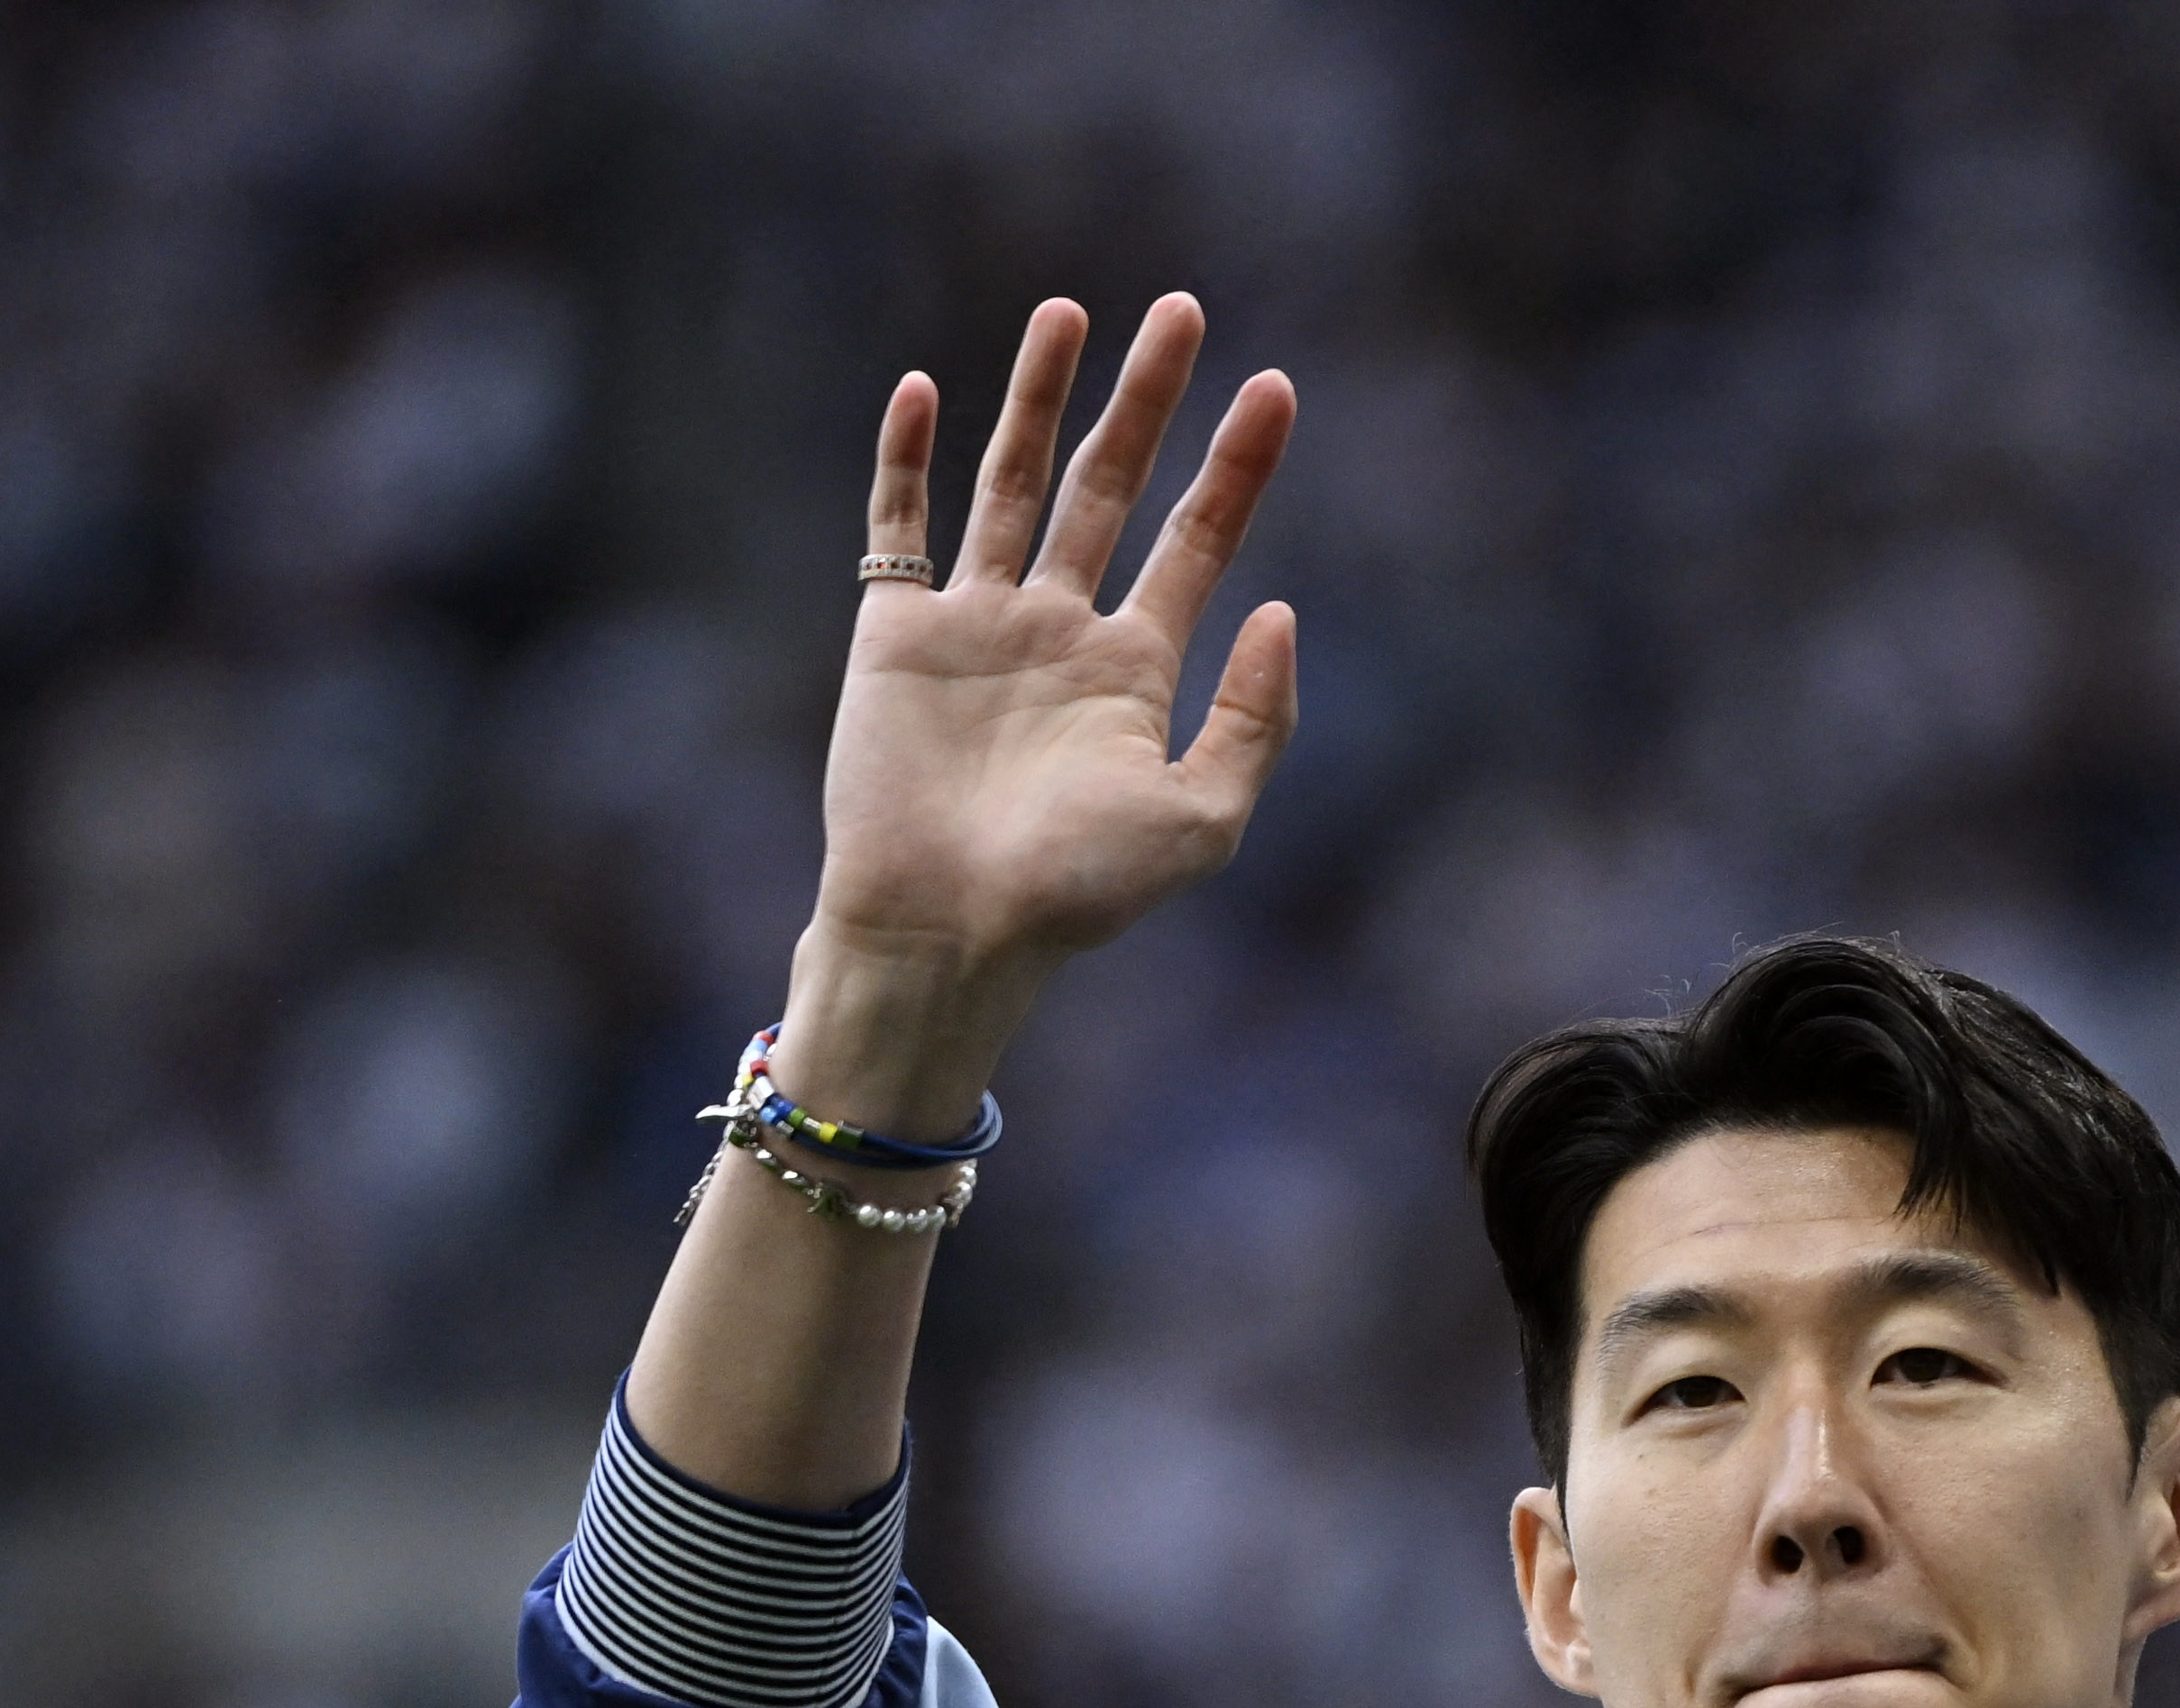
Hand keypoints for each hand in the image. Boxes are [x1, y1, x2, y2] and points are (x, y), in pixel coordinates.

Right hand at [796, 294, 1298, 1061]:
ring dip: (1039, 397)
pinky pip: (899, 527)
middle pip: (1110, 486)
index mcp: (1137, 671)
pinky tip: (928, 388)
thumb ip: (1254, 721)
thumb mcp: (1202, 818)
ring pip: (1011, 482)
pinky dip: (907, 458)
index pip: (1198, 541)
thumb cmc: (1076, 893)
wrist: (949, 927)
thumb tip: (1282, 613)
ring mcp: (977, 626)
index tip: (1277, 388)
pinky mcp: (897, 634)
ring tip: (1070, 311)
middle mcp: (1060, 632)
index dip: (1238, 466)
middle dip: (1147, 400)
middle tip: (1182, 309)